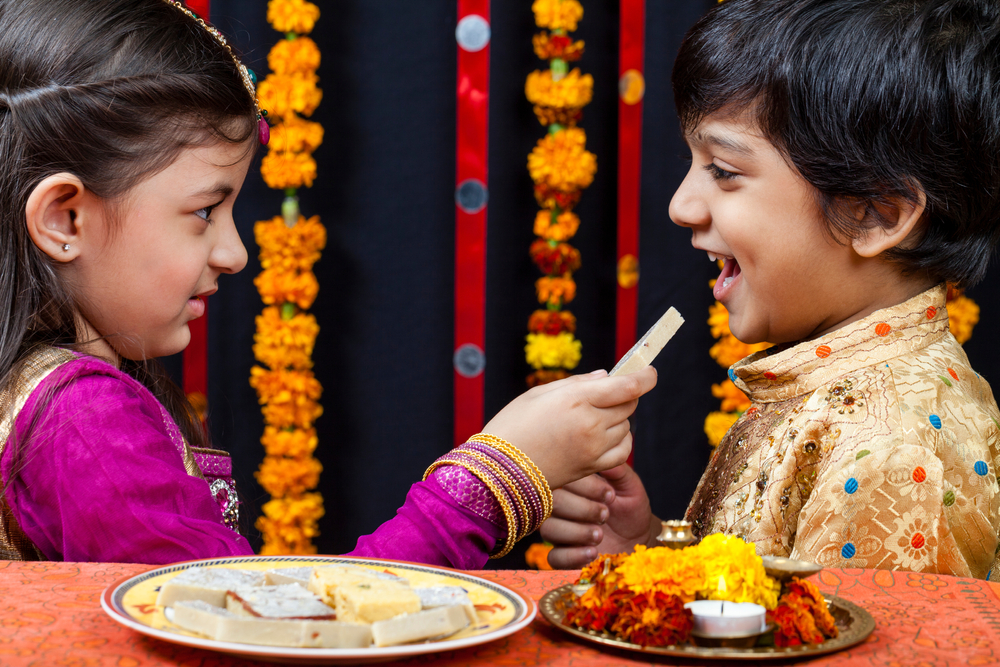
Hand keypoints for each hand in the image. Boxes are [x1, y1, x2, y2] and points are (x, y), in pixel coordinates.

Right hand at [481, 367, 656, 489]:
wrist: (498, 470)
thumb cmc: (513, 425)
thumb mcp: (539, 394)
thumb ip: (578, 383)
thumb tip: (607, 377)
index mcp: (577, 399)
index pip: (627, 386)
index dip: (645, 377)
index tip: (650, 372)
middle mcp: (590, 423)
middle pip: (629, 405)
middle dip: (625, 396)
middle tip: (608, 394)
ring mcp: (594, 448)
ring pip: (626, 427)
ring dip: (619, 418)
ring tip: (594, 417)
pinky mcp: (592, 467)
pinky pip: (623, 451)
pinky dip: (620, 441)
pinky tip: (605, 437)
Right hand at [540, 463, 660, 568]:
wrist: (639, 539)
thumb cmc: (631, 508)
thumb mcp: (629, 486)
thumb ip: (617, 470)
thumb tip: (603, 454)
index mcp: (572, 485)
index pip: (564, 478)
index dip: (586, 486)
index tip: (610, 495)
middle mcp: (560, 506)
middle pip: (552, 503)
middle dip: (582, 509)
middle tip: (606, 514)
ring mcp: (559, 531)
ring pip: (549, 529)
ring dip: (577, 532)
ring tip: (600, 535)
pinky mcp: (562, 556)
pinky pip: (554, 558)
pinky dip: (573, 555)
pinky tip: (593, 552)